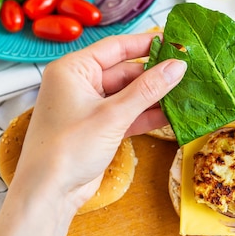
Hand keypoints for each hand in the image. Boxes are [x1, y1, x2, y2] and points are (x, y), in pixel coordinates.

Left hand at [12, 33, 186, 211]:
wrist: (49, 193)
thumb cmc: (67, 149)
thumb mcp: (113, 115)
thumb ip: (148, 89)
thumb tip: (177, 67)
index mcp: (73, 70)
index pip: (115, 48)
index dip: (146, 44)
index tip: (173, 42)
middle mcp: (79, 84)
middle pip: (124, 72)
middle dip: (154, 75)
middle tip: (185, 72)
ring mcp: (89, 107)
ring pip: (128, 94)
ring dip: (153, 97)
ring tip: (184, 92)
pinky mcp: (98, 128)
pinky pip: (126, 114)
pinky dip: (145, 115)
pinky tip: (170, 114)